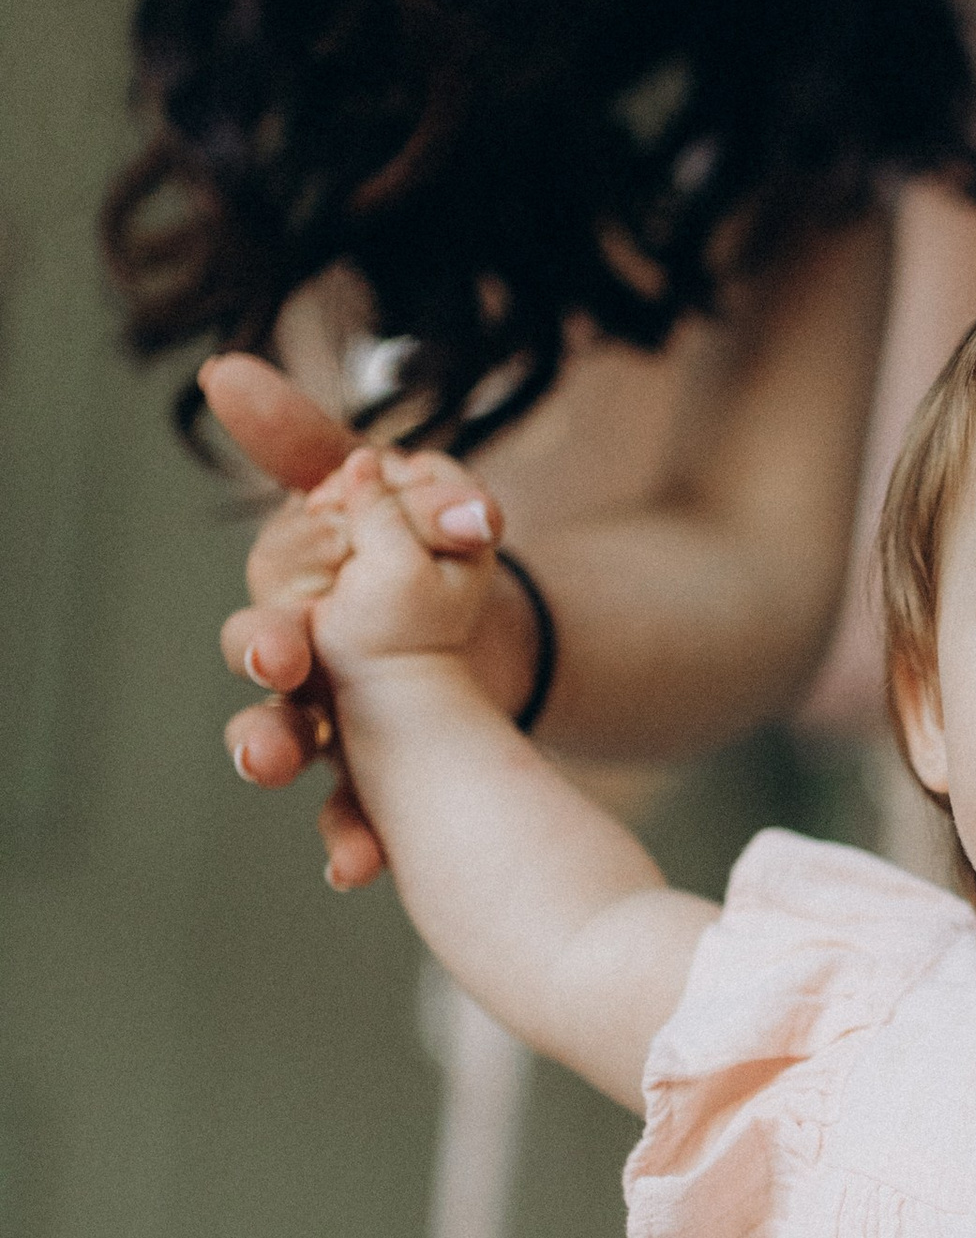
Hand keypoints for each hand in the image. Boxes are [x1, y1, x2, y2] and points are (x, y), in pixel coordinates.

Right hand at [206, 354, 521, 889]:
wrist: (492, 615)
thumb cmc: (414, 545)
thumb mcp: (387, 485)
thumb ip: (314, 443)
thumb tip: (221, 370)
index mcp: (301, 602)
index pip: (271, 614)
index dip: (276, 630)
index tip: (291, 645)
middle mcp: (306, 673)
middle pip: (266, 699)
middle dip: (267, 713)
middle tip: (279, 713)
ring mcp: (341, 727)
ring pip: (294, 757)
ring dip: (291, 773)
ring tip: (306, 808)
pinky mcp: (385, 771)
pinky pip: (359, 814)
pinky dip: (354, 842)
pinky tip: (357, 866)